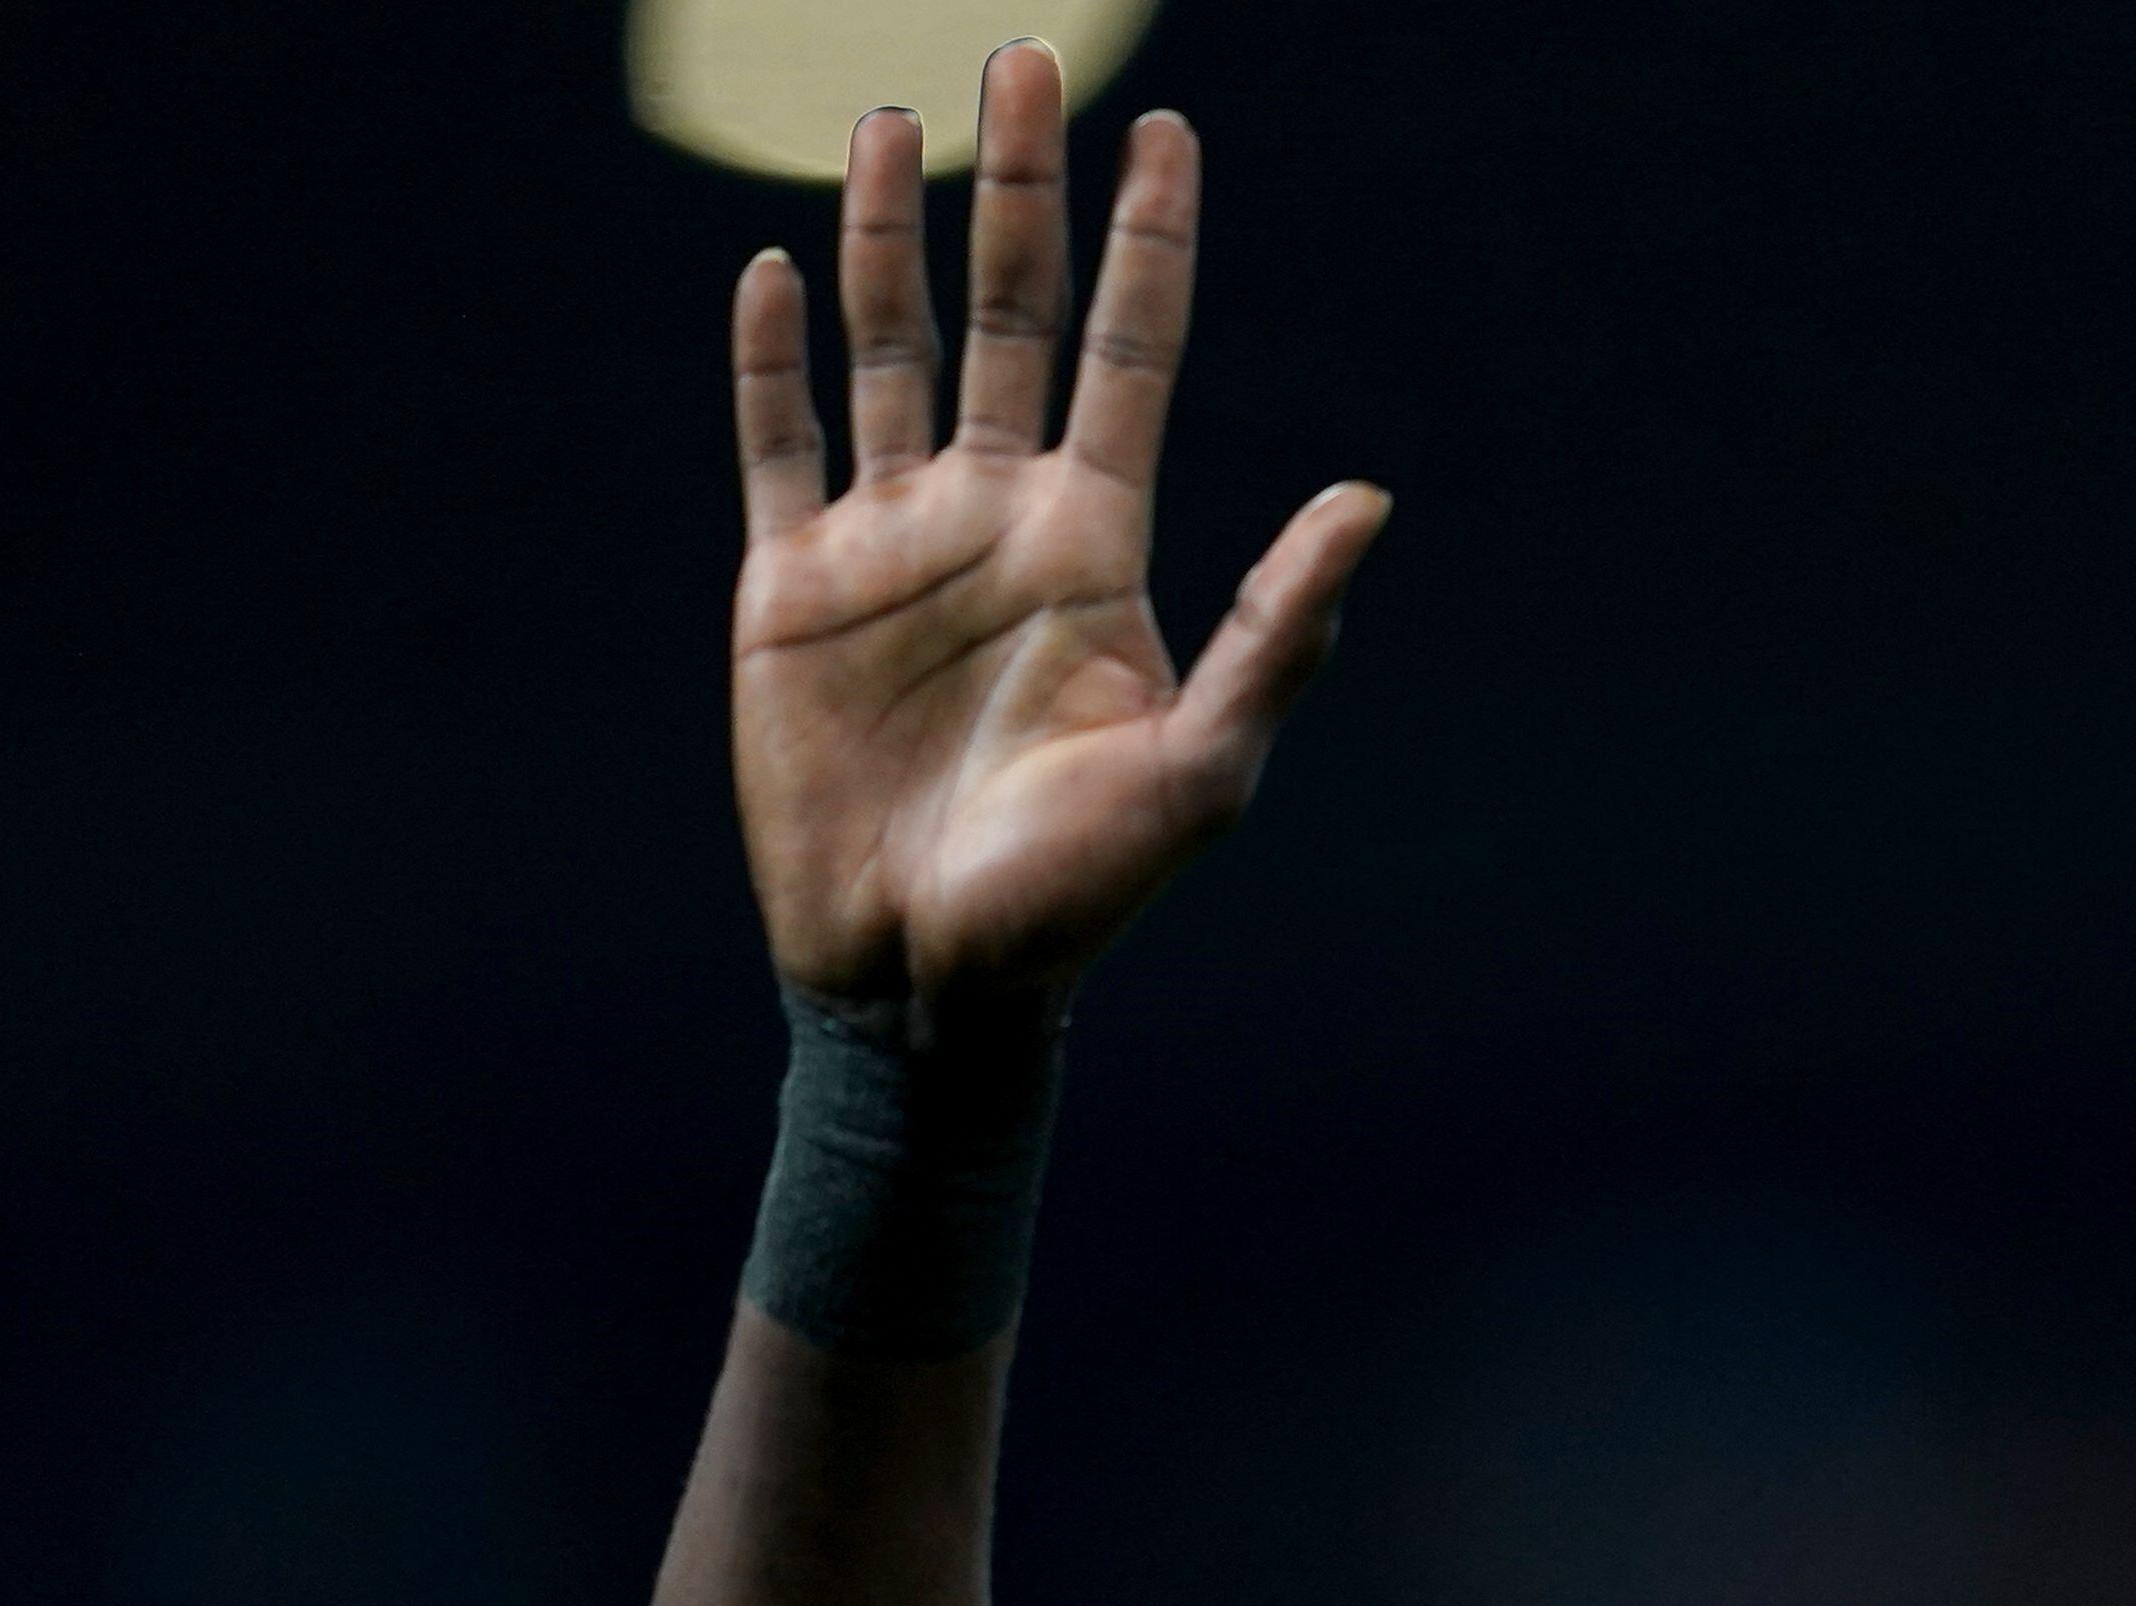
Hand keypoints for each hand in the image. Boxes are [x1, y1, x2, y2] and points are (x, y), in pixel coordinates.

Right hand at [729, 50, 1390, 1020]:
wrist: (928, 983)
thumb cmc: (1077, 897)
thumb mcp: (1202, 774)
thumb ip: (1278, 636)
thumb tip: (1367, 500)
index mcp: (1096, 545)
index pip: (1127, 353)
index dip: (1147, 243)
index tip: (1167, 132)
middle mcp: (995, 519)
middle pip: (1009, 312)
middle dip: (1017, 189)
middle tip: (1023, 61)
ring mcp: (889, 546)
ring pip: (888, 347)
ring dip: (883, 235)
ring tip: (886, 120)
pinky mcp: (790, 591)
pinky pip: (775, 447)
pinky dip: (768, 361)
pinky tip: (768, 270)